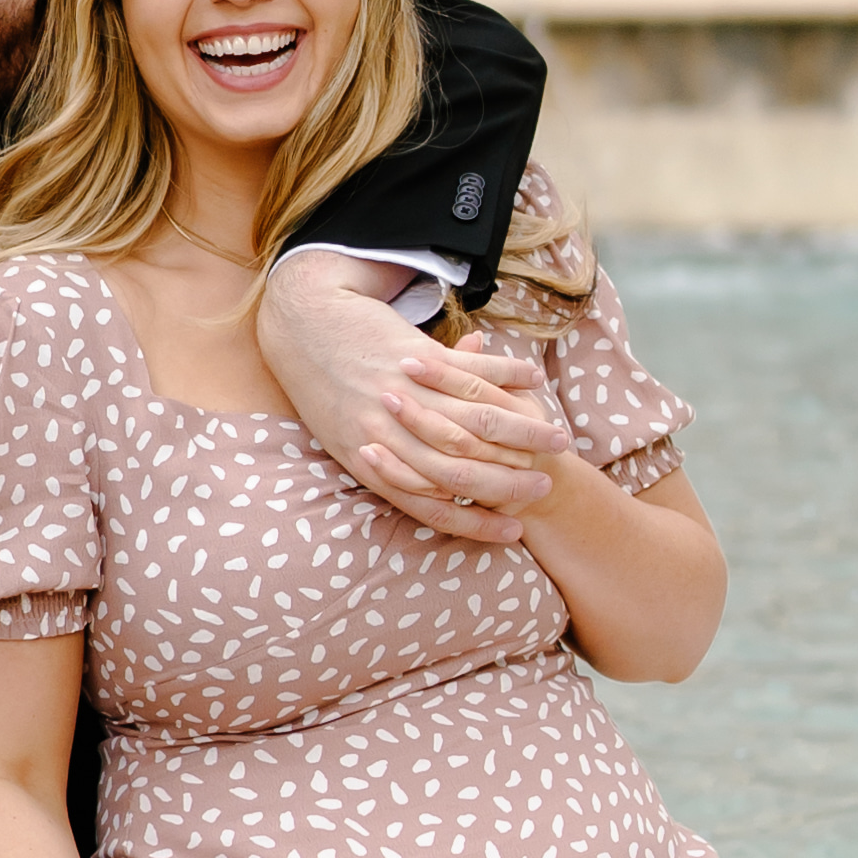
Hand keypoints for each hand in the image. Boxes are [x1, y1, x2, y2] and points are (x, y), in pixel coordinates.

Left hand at [260, 254, 559, 542]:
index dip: (478, 524)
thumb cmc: (323, 387)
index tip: (513, 531)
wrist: (302, 326)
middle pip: (464, 472)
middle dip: (511, 485)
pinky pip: (472, 373)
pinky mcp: (416, 357)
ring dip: (523, 433)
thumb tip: (431, 488)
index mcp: (371, 463)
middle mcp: (389, 436)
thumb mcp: (344, 434)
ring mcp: (405, 396)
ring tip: (554, 442)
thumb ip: (390, 463)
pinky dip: (508, 378)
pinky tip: (535, 382)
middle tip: (545, 490)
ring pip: (477, 424)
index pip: (436, 508)